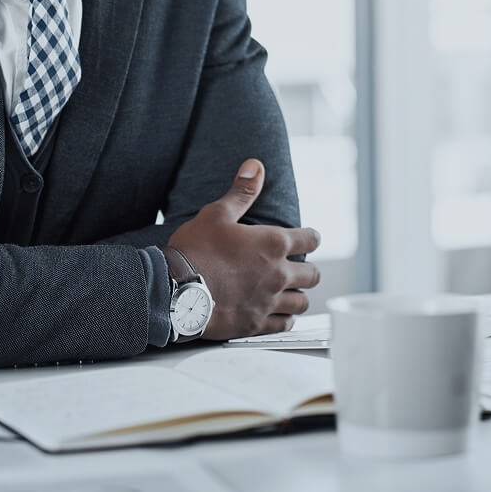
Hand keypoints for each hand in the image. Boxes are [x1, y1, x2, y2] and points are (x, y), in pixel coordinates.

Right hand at [167, 158, 320, 340]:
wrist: (177, 290)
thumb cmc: (197, 248)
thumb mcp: (217, 213)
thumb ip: (241, 192)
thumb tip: (256, 166)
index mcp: (273, 244)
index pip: (310, 239)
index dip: (312, 237)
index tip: (309, 238)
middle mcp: (278, 274)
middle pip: (313, 275)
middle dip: (308, 269)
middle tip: (300, 267)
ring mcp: (269, 301)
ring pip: (302, 303)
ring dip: (298, 295)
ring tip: (291, 292)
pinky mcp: (257, 324)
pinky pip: (285, 325)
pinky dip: (285, 319)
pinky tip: (279, 315)